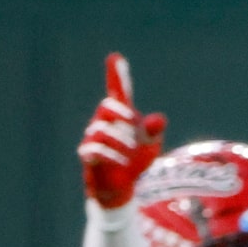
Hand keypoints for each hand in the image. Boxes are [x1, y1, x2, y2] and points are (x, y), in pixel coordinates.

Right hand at [77, 53, 166, 209]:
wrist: (121, 188)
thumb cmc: (134, 162)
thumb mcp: (150, 146)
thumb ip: (153, 131)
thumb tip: (159, 119)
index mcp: (120, 118)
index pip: (118, 93)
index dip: (116, 76)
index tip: (115, 57)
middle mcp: (103, 124)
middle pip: (106, 106)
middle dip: (121, 113)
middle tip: (134, 124)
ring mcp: (93, 139)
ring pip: (100, 129)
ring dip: (119, 139)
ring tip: (131, 152)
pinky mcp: (88, 157)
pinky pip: (93, 150)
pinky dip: (110, 155)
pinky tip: (123, 163)